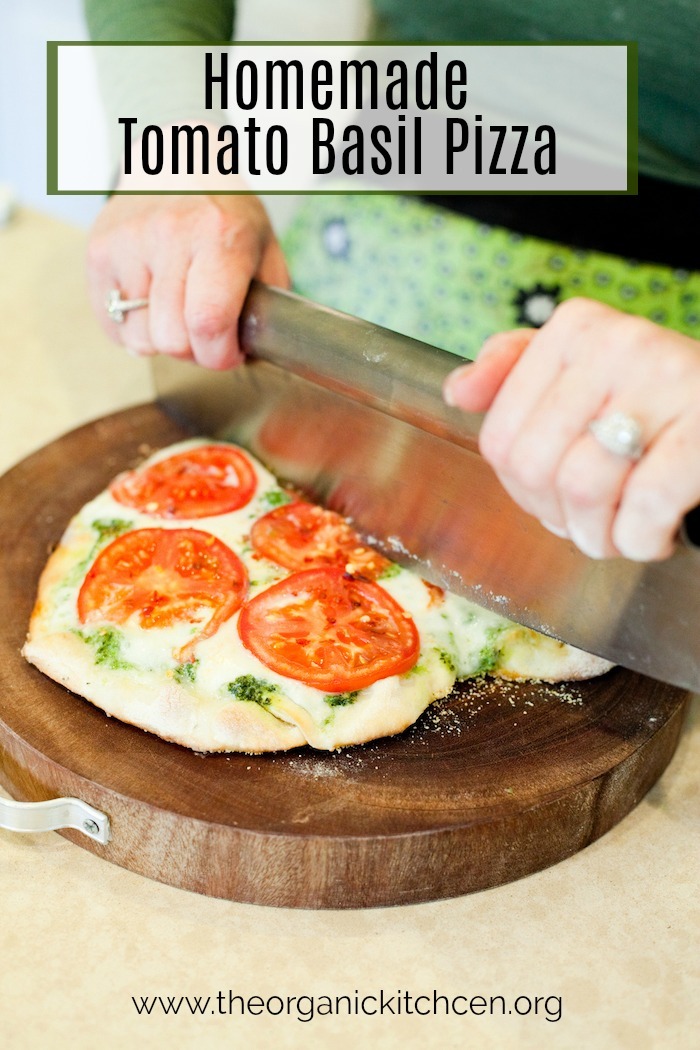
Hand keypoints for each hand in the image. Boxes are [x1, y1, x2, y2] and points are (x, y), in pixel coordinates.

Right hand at [86, 124, 289, 368]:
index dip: (220, 355)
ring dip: (162, 341)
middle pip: (172, 338)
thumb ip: (269, 305)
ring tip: (177, 315)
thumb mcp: (264, 250)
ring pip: (139, 338)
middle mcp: (169, 234)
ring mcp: (127, 242)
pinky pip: (114, 325)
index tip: (227, 352)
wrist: (178, 162)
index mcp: (219, 235)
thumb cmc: (226, 214)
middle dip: (194, 351)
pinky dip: (134, 328)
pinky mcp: (99, 252)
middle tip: (204, 333)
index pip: (208, 321)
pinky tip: (152, 303)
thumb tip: (259, 352)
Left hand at [443, 298, 699, 560]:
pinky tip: (656, 536)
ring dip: (598, 536)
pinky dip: (641, 541)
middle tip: (592, 523)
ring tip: (622, 533)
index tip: (555, 495)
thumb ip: (515, 375)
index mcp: (575, 328)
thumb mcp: (585, 375)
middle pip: (532, 466)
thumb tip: (458, 393)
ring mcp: (665, 380)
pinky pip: (642, 508)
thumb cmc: (660, 405)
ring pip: (580, 489)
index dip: (522, 489)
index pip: (499, 438)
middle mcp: (616, 342)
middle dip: (557, 517)